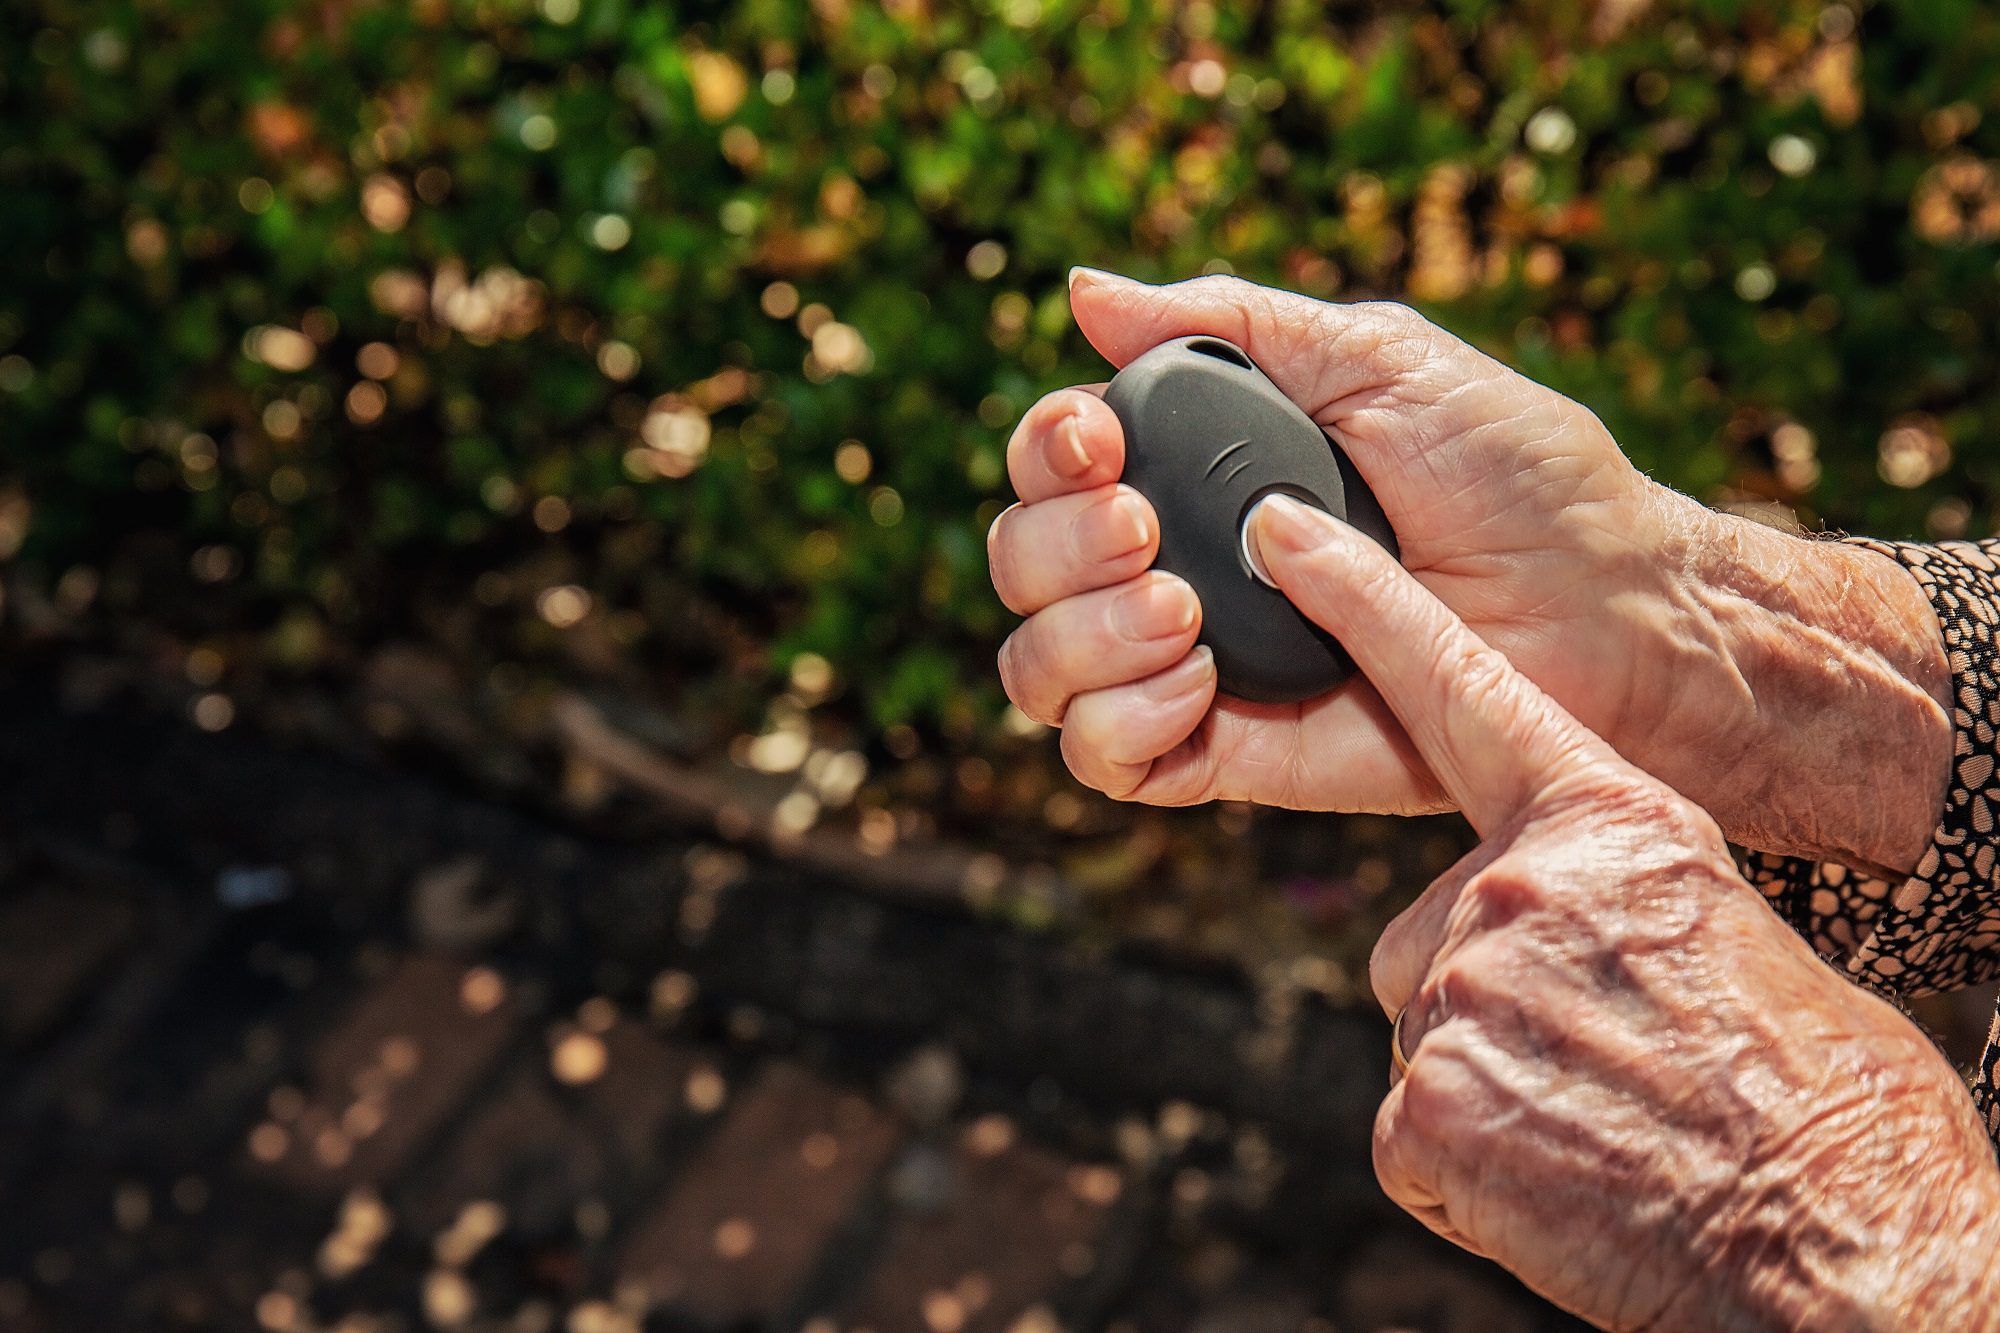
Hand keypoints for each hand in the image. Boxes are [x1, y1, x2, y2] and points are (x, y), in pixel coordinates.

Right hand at [988, 271, 1948, 872]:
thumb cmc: (1513, 472)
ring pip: (1035, 669)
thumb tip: (1083, 296)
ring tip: (1183, 613)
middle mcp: (1173, 567)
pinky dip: (1118, 719)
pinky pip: (1103, 761)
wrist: (1606, 609)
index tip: (1101, 441)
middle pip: (1020, 565)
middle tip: (1151, 531)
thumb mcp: (1374, 358)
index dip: (1046, 454)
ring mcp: (1190, 666)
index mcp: (1197, 468)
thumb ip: (1229, 327)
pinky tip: (1194, 680)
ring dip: (1077, 635)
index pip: (1055, 467)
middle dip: (1056, 546)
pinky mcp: (1223, 755)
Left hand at [1238, 495, 1999, 1328]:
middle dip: (1493, 994)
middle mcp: (1516, 883)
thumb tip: (1515, 895)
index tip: (1285, 530)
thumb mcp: (1707, 916)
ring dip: (1495, 1081)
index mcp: (1604, 817)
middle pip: (1433, 927)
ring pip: (1428, 1025)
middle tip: (1602, 1057)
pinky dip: (1475, 1165)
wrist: (1839, 1221)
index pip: (1457, 688)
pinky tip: (1562, 1177)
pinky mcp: (1420, 1103)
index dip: (1365, 603)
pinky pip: (1413, 1126)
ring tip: (1599, 1120)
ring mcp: (1463, 987)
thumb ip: (1595, 876)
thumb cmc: (1802, 1074)